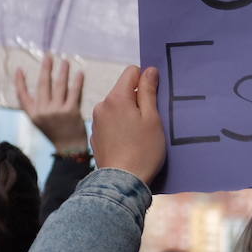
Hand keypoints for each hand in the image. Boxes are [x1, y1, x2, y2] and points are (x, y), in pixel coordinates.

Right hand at [16, 54, 87, 152]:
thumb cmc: (56, 133)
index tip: (19, 69)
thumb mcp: (41, 122)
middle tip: (49, 56)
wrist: (69, 150)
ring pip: (59, 86)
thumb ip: (39, 106)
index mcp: (33, 114)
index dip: (19, 82)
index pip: (22, 95)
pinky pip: (74, 92)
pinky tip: (79, 73)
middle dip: (46, 68)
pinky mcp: (71, 112)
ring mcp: (57, 111)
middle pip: (43, 85)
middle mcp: (43, 112)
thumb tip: (42, 86)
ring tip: (65, 61)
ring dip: (62, 71)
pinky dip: (77, 82)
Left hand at [90, 65, 164, 184]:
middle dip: (138, 99)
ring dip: (129, 113)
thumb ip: (148, 92)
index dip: (145, 79)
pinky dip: (121, 125)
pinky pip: (111, 121)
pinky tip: (130, 141)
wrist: (121, 181)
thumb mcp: (152, 118)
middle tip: (152, 118)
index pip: (131, 72)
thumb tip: (149, 70)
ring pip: (117, 106)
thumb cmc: (142, 150)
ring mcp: (96, 121)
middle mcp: (101, 106)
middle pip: (123, 90)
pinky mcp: (96, 135)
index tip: (155, 95)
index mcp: (116, 98)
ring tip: (141, 133)